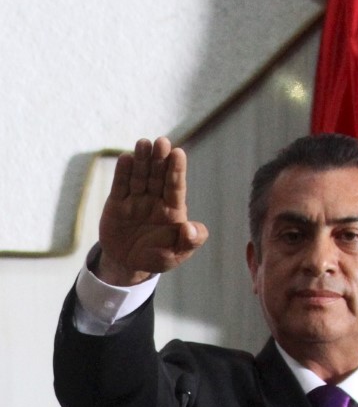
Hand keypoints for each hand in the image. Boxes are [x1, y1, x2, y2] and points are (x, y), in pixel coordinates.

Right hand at [97, 137, 207, 284]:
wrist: (129, 264)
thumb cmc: (158, 257)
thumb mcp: (176, 255)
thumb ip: (189, 242)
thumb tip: (190, 228)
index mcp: (173, 210)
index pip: (176, 186)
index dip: (176, 170)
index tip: (178, 153)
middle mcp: (155, 200)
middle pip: (158, 175)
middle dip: (160, 159)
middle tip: (162, 142)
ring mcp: (136, 199)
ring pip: (139, 176)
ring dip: (141, 160)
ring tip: (144, 143)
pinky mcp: (117, 203)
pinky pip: (120, 186)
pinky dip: (122, 172)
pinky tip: (126, 158)